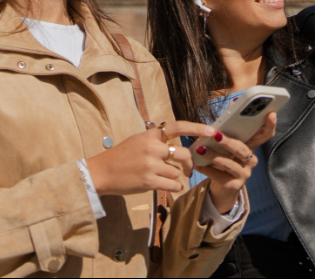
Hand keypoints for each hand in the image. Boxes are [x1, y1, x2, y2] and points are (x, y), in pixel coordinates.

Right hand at [87, 121, 209, 195]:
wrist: (102, 172)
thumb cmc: (122, 157)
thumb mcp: (139, 141)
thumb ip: (158, 141)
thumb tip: (179, 146)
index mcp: (150, 135)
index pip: (177, 127)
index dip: (196, 128)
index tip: (212, 131)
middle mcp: (152, 147)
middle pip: (183, 154)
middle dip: (189, 163)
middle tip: (188, 169)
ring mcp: (151, 164)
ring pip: (177, 172)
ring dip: (174, 177)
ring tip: (161, 178)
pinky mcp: (149, 181)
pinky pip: (173, 185)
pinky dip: (174, 187)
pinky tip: (166, 186)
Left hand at [195, 112, 276, 211]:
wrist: (221, 188)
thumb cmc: (223, 159)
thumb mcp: (227, 143)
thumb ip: (229, 126)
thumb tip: (233, 104)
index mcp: (251, 147)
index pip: (265, 135)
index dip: (270, 125)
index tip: (271, 114)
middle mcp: (251, 160)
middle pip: (243, 150)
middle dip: (229, 142)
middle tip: (216, 135)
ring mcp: (244, 174)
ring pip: (229, 164)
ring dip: (213, 156)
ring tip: (200, 150)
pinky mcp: (234, 186)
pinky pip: (220, 176)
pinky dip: (207, 169)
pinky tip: (197, 165)